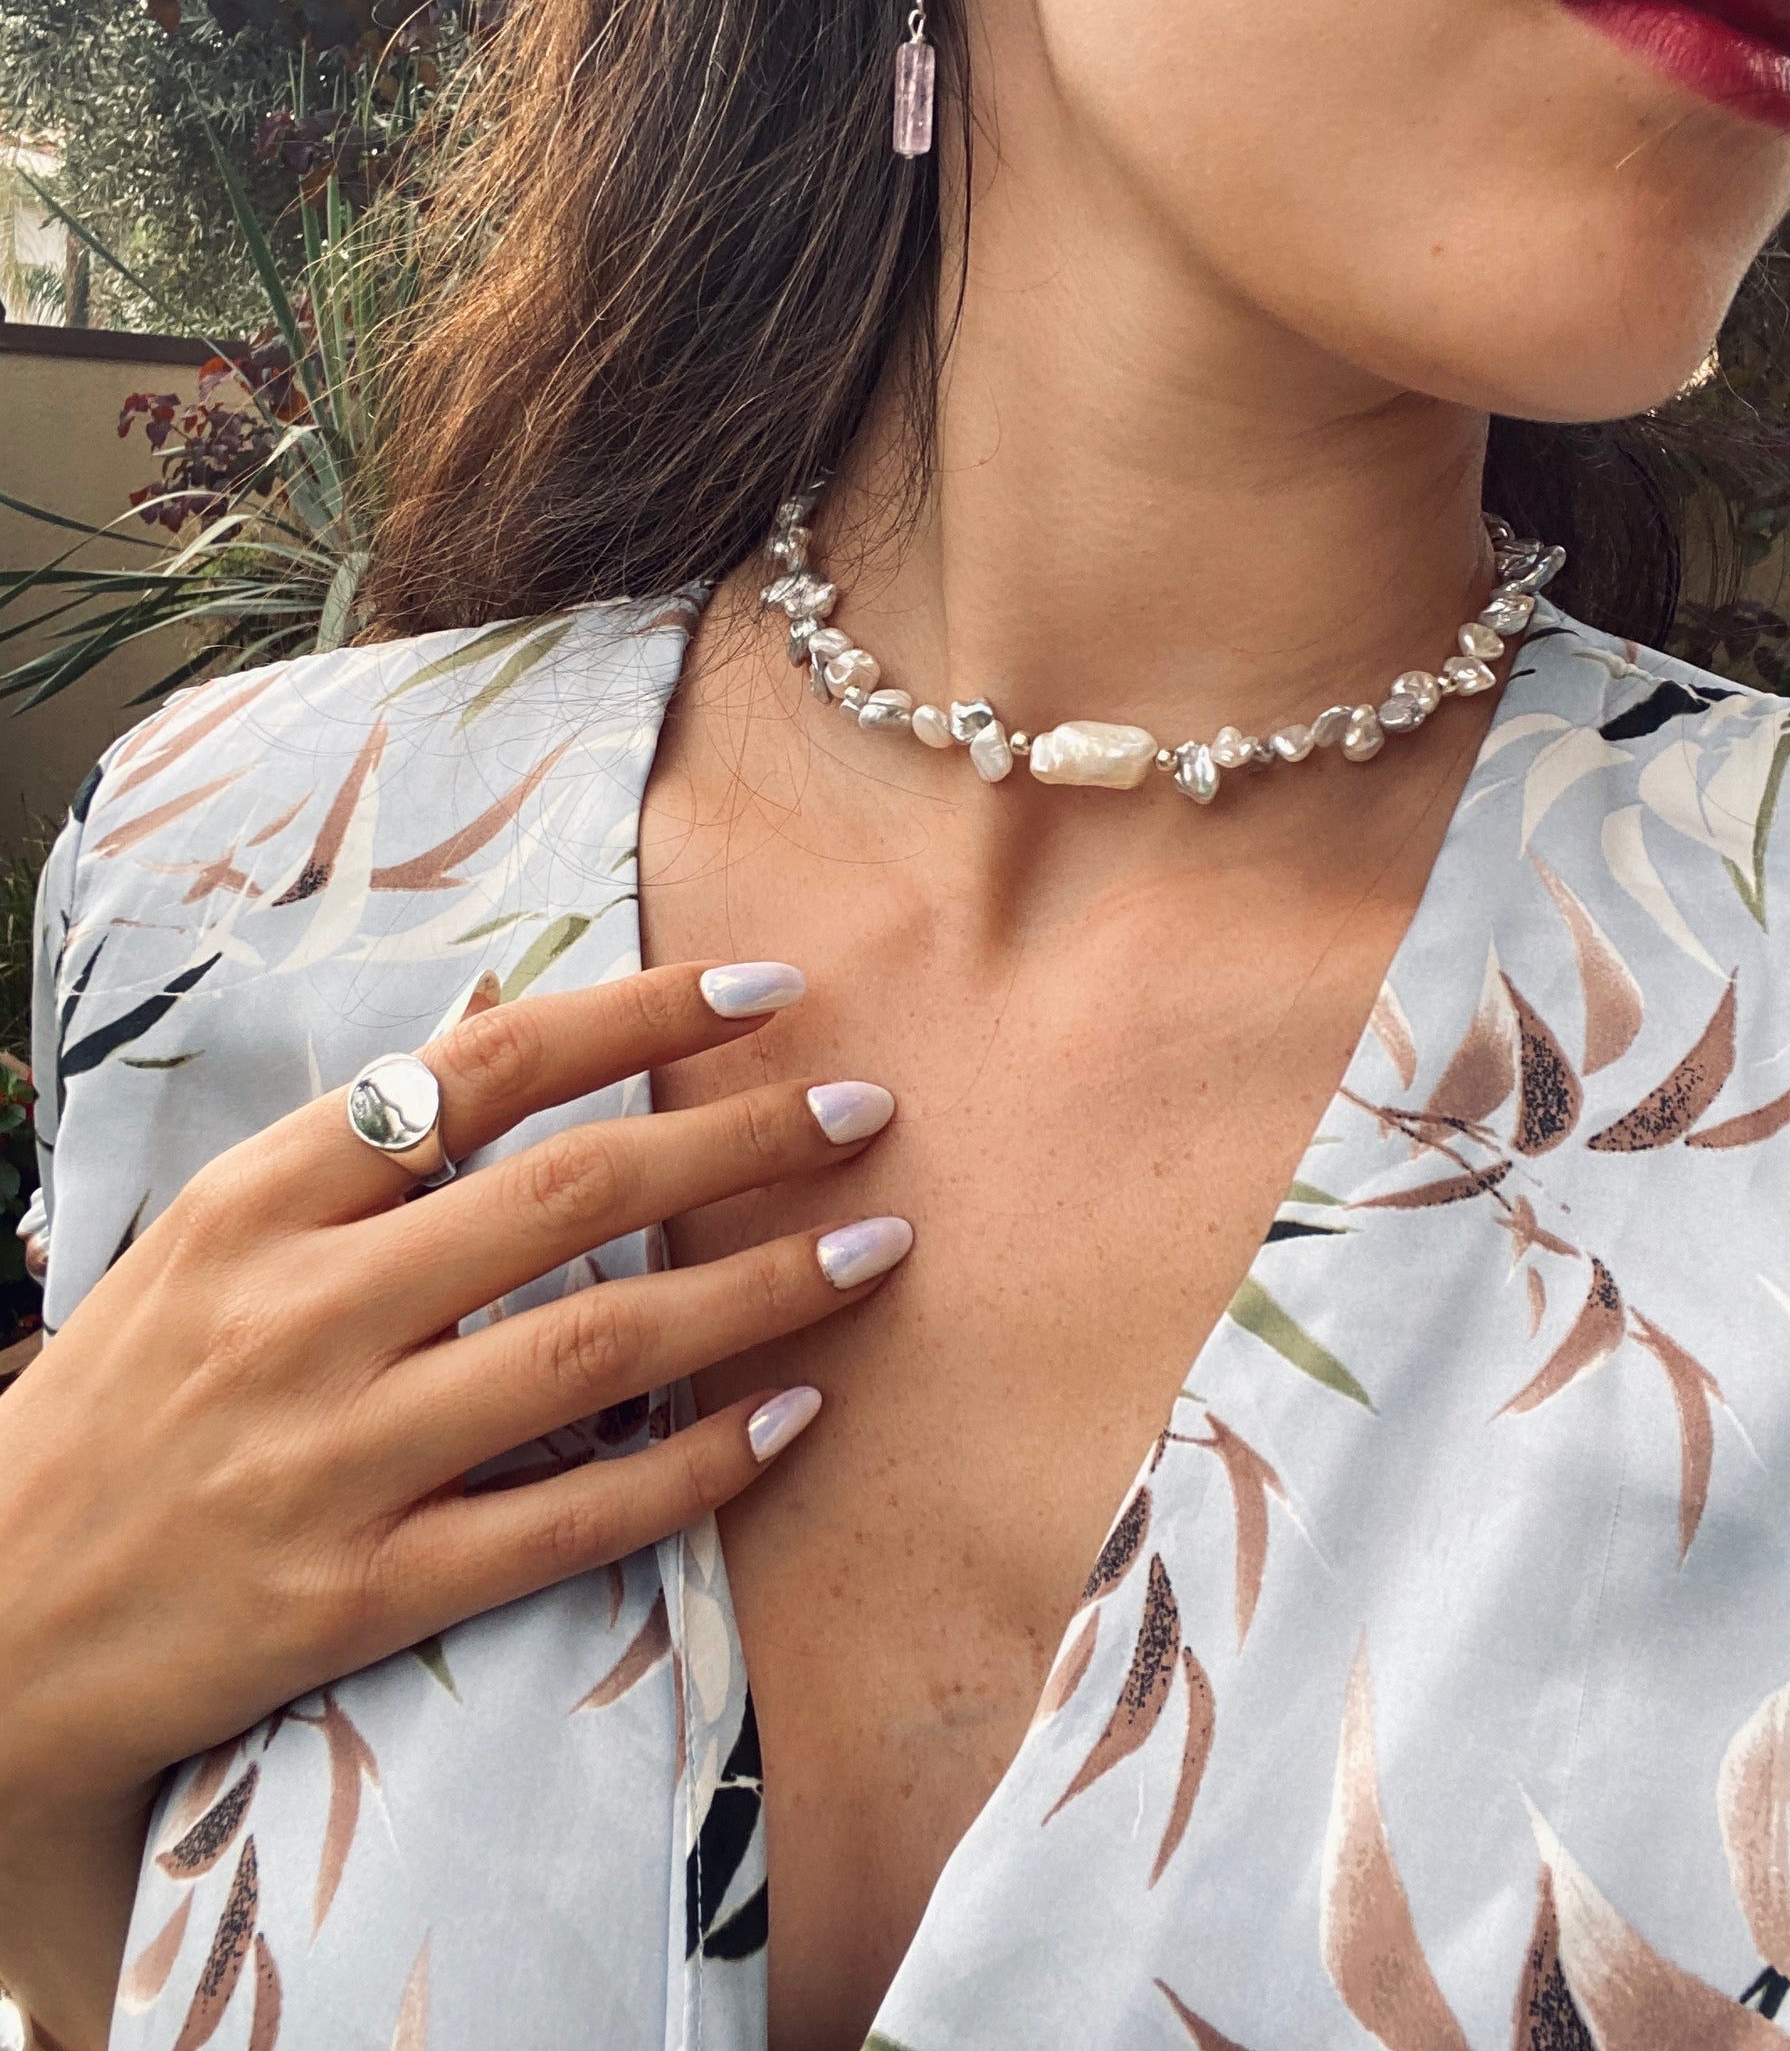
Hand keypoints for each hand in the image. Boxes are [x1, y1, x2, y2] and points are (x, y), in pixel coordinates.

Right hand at [0, 959, 905, 1826]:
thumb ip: (355, 1147)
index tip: (769, 989)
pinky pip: (573, 1522)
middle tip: (866, 1110)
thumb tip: (513, 1030)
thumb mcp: (204, 1237)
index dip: (644, 1014)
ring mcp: (339, 1458)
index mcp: (261, 1201)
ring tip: (875, 1247)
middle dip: (744, 1140)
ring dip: (759, 1290)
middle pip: (572, 1194)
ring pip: (597, 1347)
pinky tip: (792, 1418)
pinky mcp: (366, 1594)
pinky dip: (696, 1465)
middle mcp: (305, 1313)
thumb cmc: (119, 1406)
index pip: (485, 1069)